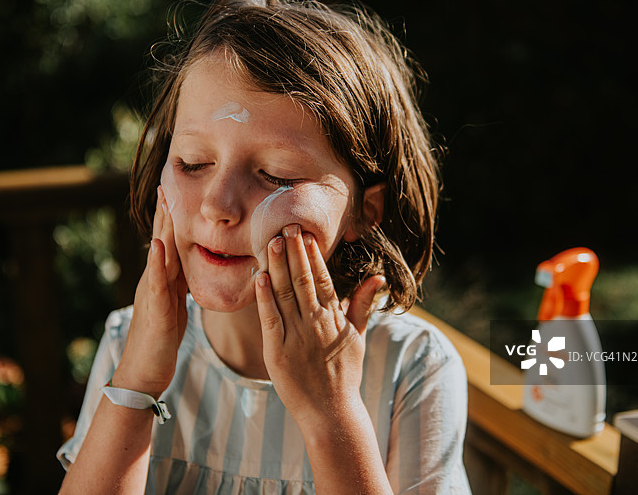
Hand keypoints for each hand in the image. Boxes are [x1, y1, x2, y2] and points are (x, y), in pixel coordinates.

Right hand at [113, 186, 187, 397]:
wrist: (144, 372)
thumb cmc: (161, 340)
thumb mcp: (174, 305)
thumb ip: (178, 284)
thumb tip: (188, 266)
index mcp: (162, 279)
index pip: (168, 243)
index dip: (171, 218)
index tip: (176, 191)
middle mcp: (153, 281)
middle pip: (161, 241)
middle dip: (164, 213)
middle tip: (166, 183)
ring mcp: (151, 294)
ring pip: (158, 256)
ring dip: (162, 229)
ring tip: (165, 203)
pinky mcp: (154, 310)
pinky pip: (156, 283)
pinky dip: (157, 263)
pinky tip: (158, 246)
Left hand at [255, 223, 385, 430]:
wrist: (331, 411)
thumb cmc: (344, 373)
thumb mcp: (357, 336)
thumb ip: (362, 304)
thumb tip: (377, 276)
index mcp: (334, 317)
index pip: (324, 279)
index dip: (313, 256)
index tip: (306, 234)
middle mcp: (316, 323)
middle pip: (304, 280)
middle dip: (294, 252)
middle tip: (287, 226)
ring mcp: (297, 336)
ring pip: (286, 294)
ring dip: (278, 267)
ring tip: (273, 242)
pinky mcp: (278, 351)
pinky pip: (270, 319)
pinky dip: (264, 298)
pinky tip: (260, 277)